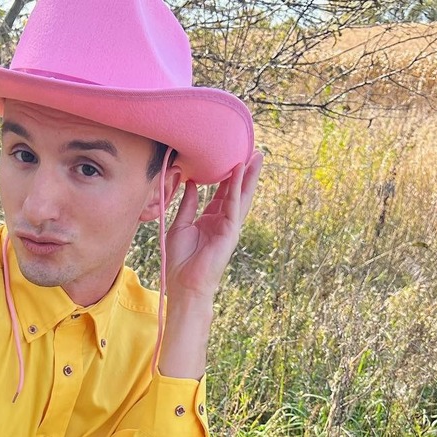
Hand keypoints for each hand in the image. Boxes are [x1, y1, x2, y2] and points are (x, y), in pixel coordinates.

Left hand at [165, 151, 263, 303]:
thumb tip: (192, 184)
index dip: (226, 177)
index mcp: (210, 220)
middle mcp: (222, 221)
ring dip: (248, 177)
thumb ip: (188, 205)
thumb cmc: (180, 260)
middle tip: (253, 153)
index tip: (229, 158)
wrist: (183, 283)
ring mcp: (228, 227)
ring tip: (257, 158)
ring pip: (241, 197)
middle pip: (236, 192)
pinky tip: (240, 174)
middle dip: (244, 173)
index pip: (221, 194)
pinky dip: (237, 189)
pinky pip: (234, 206)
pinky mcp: (230, 232)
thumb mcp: (179, 225)